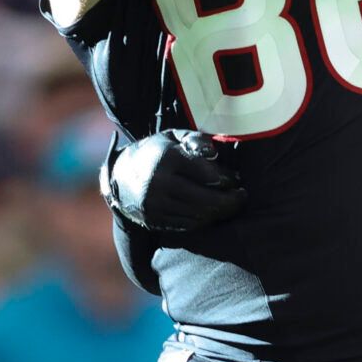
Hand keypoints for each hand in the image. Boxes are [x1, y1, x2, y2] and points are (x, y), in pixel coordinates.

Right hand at [106, 131, 246, 231]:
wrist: (119, 175)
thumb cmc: (156, 152)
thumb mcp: (173, 136)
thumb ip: (195, 139)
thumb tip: (214, 153)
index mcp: (166, 158)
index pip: (207, 174)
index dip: (227, 179)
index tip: (237, 180)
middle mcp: (159, 183)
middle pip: (205, 199)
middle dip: (229, 201)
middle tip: (242, 197)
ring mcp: (154, 204)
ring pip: (197, 215)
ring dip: (219, 213)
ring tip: (230, 205)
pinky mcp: (153, 220)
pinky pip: (186, 225)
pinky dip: (203, 221)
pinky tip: (211, 213)